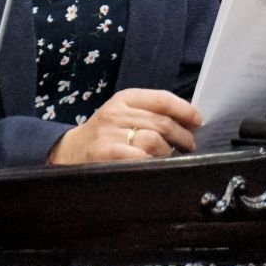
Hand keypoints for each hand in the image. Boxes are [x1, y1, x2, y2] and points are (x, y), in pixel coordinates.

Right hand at [48, 88, 201, 163]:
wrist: (68, 152)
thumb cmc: (103, 135)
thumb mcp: (122, 114)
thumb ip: (149, 114)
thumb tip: (188, 122)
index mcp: (124, 98)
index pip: (162, 99)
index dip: (185, 110)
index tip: (197, 121)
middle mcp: (117, 112)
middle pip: (162, 122)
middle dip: (182, 136)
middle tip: (190, 146)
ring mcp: (110, 134)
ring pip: (154, 141)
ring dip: (168, 152)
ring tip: (170, 158)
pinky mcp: (106, 154)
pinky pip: (139, 158)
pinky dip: (152, 162)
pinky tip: (155, 167)